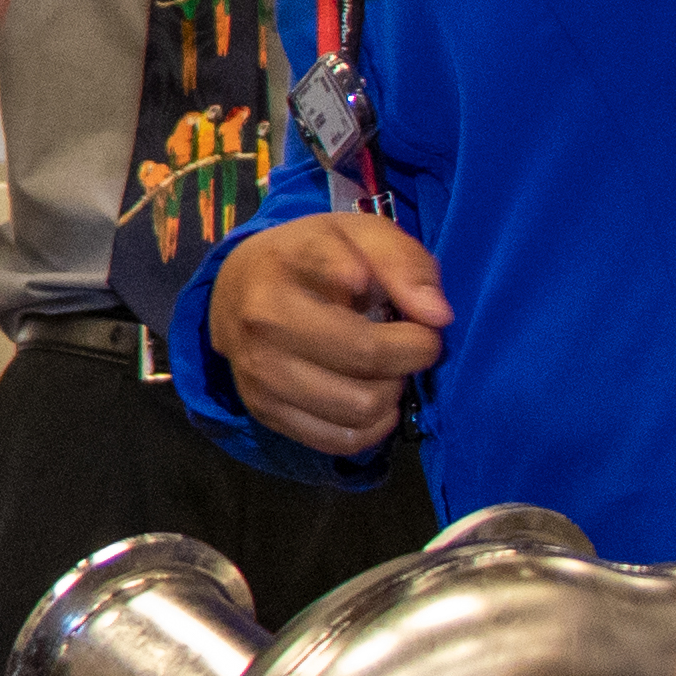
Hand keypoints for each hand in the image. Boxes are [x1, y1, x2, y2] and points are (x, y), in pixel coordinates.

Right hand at [204, 213, 451, 457]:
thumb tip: (436, 316)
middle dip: (410, 354)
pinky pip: (339, 441)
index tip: (405, 307)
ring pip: (358, 408)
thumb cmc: (312, 257)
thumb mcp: (359, 234)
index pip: (341, 284)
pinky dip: (371, 427)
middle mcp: (260, 323)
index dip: (386, 305)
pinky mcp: (264, 412)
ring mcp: (257, 374)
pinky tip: (372, 399)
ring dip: (390, 393)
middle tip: (412, 342)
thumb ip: (402, 262)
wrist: (238, 290)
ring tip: (387, 370)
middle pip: (364, 357)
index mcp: (283, 268)